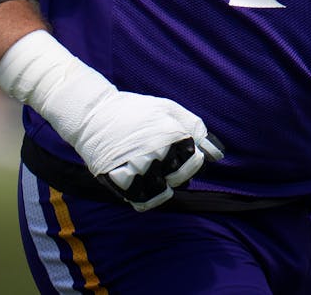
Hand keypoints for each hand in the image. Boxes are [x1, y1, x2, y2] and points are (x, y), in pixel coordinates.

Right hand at [0, 31, 223, 211]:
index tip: (177, 149)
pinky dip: (147, 197)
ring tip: (147, 166)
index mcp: (171, 134)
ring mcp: (138, 169)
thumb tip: (217, 154)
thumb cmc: (134, 110)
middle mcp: (157, 153)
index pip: (194, 159)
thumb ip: (194, 127)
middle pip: (180, 178)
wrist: (93, 115)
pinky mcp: (120, 182)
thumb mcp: (167, 108)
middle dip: (176, 171)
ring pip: (163, 192)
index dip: (189, 157)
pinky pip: (143, 202)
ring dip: (160, 184)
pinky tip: (142, 182)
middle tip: (158, 157)